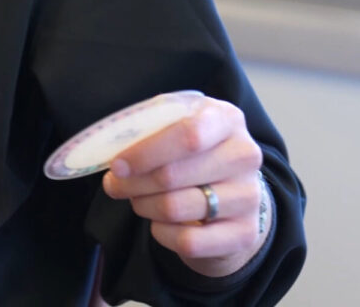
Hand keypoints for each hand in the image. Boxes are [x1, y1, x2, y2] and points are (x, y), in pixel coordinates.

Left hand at [100, 97, 269, 277]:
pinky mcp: (245, 233)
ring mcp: (249, 196)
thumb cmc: (194, 151)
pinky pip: (188, 241)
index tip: (117, 165)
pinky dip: (162, 233)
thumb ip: (147, 126)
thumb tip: (110, 146)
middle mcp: (245, 155)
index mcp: (226, 119)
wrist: (232, 192)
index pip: (187, 134)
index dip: (145, 152)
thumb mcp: (176, 124)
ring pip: (176, 208)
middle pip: (173, 175)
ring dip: (144, 206)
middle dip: (133, 183)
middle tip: (115, 185)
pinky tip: (160, 223)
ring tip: (138, 200)